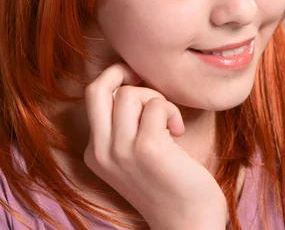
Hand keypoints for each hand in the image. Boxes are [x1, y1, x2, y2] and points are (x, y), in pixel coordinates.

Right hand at [83, 62, 226, 228]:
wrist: (187, 221)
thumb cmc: (170, 184)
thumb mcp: (136, 156)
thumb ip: (127, 127)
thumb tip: (136, 84)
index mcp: (95, 152)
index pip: (94, 99)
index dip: (119, 82)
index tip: (141, 84)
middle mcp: (101, 152)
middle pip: (97, 89)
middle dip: (121, 71)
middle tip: (144, 79)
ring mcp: (121, 151)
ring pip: (130, 94)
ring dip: (157, 99)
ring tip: (169, 122)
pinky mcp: (147, 149)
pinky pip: (156, 106)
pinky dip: (171, 111)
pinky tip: (177, 132)